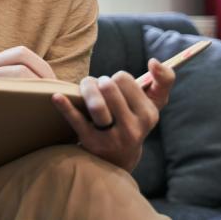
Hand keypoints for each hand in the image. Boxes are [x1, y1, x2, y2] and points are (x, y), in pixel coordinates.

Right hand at [0, 47, 55, 146]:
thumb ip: (18, 82)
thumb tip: (64, 86)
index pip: (22, 54)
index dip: (44, 68)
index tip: (57, 87)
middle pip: (22, 69)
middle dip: (45, 85)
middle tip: (59, 102)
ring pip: (15, 85)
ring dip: (39, 97)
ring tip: (51, 110)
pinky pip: (6, 104)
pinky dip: (24, 111)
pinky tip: (35, 122)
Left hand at [51, 58, 175, 171]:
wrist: (118, 158)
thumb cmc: (134, 119)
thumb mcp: (154, 103)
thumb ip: (163, 80)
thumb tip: (155, 61)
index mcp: (149, 115)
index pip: (125, 80)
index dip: (117, 78)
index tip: (117, 86)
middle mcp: (133, 128)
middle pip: (109, 87)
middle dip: (100, 81)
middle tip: (98, 88)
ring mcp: (111, 136)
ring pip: (96, 103)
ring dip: (86, 89)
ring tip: (86, 90)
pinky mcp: (91, 142)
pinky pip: (76, 120)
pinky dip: (65, 106)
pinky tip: (57, 96)